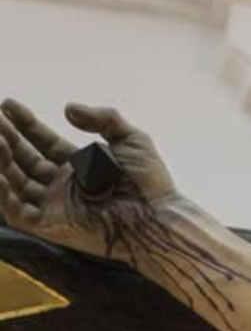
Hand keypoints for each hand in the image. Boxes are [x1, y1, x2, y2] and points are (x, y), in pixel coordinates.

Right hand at [0, 100, 177, 257]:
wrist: (156, 215)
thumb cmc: (149, 181)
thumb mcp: (130, 138)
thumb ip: (102, 119)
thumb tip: (67, 108)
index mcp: (77, 166)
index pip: (42, 142)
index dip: (25, 124)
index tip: (7, 105)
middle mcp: (61, 185)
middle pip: (24, 159)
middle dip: (7, 139)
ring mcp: (53, 205)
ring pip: (15, 182)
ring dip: (2, 161)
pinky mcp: (49, 225)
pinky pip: (16, 210)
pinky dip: (3, 193)